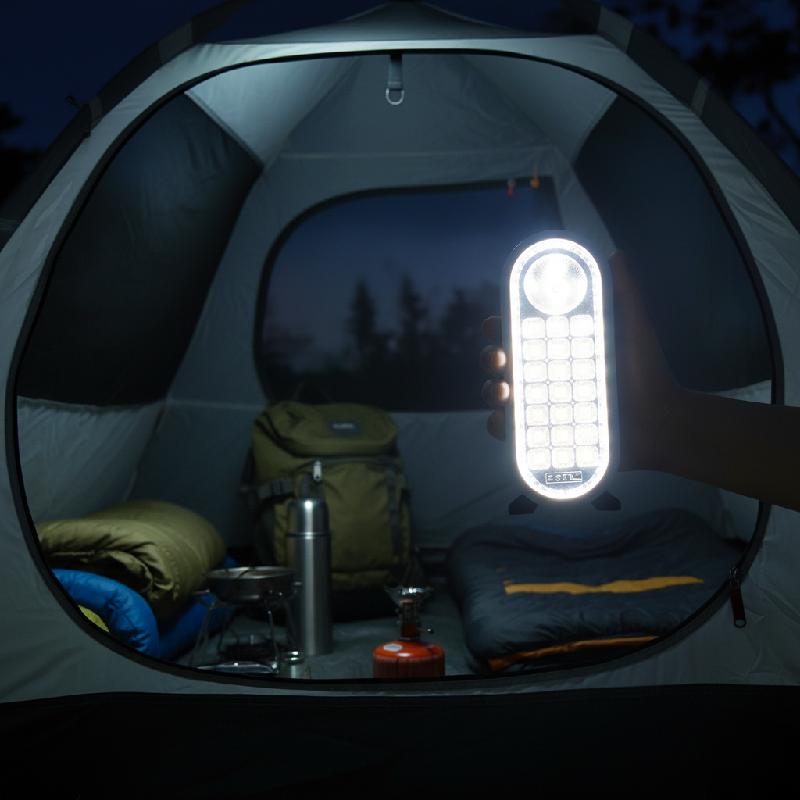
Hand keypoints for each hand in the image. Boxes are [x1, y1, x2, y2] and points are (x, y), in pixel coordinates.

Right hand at [480, 251, 680, 470]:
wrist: (661, 421)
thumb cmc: (646, 372)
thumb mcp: (634, 328)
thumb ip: (624, 293)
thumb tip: (616, 255)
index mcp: (559, 347)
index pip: (519, 332)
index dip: (499, 325)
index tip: (495, 324)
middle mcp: (545, 374)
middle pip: (502, 363)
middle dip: (491, 358)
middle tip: (500, 359)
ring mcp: (544, 405)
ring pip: (501, 396)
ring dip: (491, 391)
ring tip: (504, 392)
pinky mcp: (546, 435)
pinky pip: (512, 433)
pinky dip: (502, 428)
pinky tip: (508, 422)